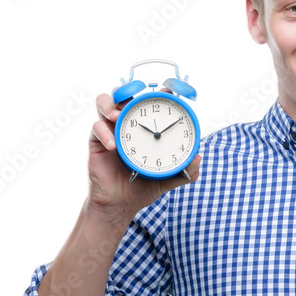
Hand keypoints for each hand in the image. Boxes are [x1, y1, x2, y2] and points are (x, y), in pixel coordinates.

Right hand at [88, 90, 200, 222]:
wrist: (121, 205)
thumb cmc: (142, 188)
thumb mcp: (166, 180)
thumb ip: (183, 172)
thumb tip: (198, 159)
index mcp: (145, 129)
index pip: (148, 103)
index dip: (157, 93)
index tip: (168, 90)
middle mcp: (127, 125)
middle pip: (123, 95)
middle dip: (129, 90)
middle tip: (140, 98)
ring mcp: (110, 130)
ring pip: (104, 103)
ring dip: (111, 105)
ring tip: (117, 116)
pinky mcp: (96, 142)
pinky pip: (96, 128)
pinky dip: (105, 133)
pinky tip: (113, 146)